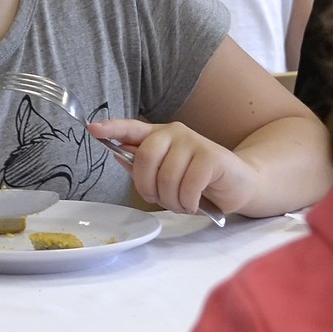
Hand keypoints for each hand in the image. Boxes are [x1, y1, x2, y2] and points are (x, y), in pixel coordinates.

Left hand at [89, 119, 256, 214]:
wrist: (240, 184)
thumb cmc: (199, 182)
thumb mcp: (167, 176)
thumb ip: (144, 167)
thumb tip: (118, 156)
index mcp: (160, 136)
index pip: (132, 128)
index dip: (112, 128)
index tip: (92, 129)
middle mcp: (175, 133)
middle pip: (145, 158)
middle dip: (148, 188)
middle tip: (161, 199)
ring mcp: (194, 142)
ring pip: (167, 178)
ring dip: (173, 201)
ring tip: (184, 203)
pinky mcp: (212, 156)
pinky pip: (188, 186)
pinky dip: (189, 203)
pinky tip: (197, 202)